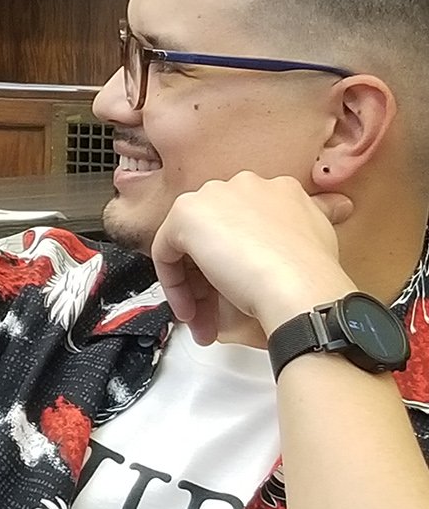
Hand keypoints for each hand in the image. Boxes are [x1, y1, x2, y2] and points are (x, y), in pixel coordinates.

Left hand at [149, 172, 356, 344]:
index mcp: (280, 189)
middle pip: (215, 237)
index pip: (245, 226)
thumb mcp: (321, 237)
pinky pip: (167, 252)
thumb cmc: (312, 276)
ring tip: (206, 325)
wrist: (299, 286)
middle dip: (213, 281)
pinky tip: (192, 314)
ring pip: (191, 248)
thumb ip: (318, 219)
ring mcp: (214, 196)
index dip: (241, 263)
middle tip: (217, 316)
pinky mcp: (186, 215)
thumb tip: (341, 206)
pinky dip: (175, 286)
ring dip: (196, 291)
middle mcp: (245, 184)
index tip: (245, 291)